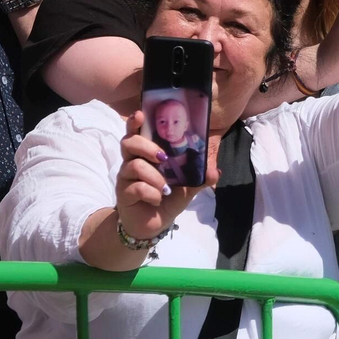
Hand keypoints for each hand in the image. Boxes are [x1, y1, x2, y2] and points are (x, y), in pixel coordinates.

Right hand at [116, 111, 213, 242]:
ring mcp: (126, 178)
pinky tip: (157, 199)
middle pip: (129, 143)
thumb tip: (216, 171)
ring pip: (133, 165)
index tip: (140, 113)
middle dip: (146, 147)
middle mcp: (132, 162)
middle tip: (163, 157)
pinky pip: (135, 187)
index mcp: (146, 155)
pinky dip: (151, 193)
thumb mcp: (187, 187)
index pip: (136, 133)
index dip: (135, 122)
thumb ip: (199, 178)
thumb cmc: (167, 199)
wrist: (153, 225)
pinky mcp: (123, 194)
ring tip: (164, 187)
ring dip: (154, 176)